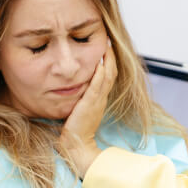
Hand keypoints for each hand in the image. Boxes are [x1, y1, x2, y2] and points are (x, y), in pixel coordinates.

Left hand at [60, 45, 116, 177]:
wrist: (77, 145)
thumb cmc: (76, 130)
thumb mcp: (81, 110)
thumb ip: (81, 100)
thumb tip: (76, 89)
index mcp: (99, 99)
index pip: (107, 77)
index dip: (109, 62)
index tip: (106, 49)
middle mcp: (101, 98)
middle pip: (111, 74)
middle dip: (111, 57)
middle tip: (108, 41)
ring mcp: (97, 101)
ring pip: (107, 77)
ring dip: (108, 60)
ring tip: (106, 46)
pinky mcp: (90, 104)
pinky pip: (97, 86)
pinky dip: (100, 74)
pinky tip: (100, 62)